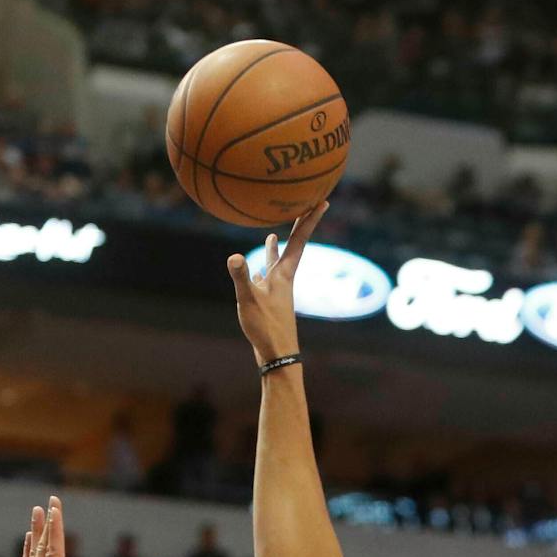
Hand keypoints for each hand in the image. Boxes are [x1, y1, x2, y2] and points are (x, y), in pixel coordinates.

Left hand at [2, 497, 75, 556]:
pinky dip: (28, 551)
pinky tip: (28, 541)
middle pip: (41, 549)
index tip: (55, 506)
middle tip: (49, 501)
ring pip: (33, 555)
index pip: (51, 553)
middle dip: (47, 524)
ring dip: (36, 532)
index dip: (55, 529)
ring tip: (38, 513)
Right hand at [226, 201, 325, 364]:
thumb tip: (234, 256)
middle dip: (297, 227)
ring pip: (276, 264)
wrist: (278, 356)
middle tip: (304, 209)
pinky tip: (256, 270)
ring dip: (276, 249)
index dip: (310, 220)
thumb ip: (242, 278)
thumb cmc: (267, 329)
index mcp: (284, 275)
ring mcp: (277, 291)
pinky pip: (264, 280)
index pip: (299, 241)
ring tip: (273, 235)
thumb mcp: (250, 302)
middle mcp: (284, 279)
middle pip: (292, 247)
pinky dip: (261, 270)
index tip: (323, 200)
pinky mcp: (269, 303)